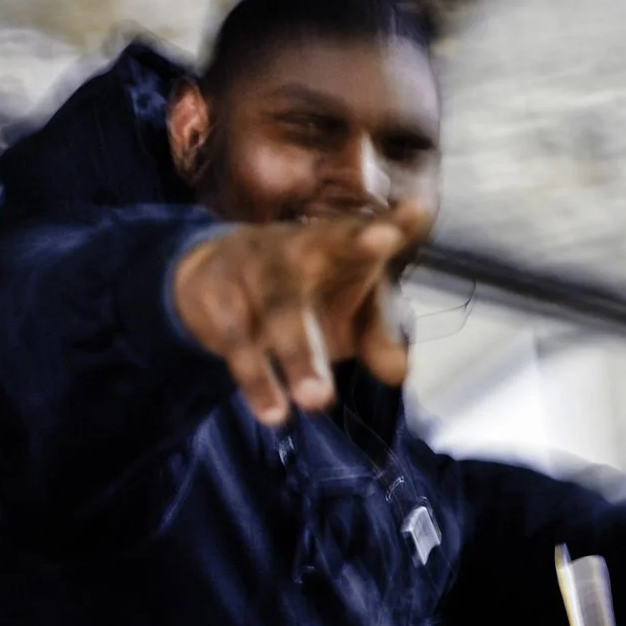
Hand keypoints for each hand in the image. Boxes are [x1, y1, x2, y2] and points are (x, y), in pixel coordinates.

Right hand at [171, 203, 433, 426]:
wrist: (211, 277)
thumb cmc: (302, 292)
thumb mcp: (346, 309)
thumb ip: (377, 334)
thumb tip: (398, 371)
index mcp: (337, 242)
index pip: (367, 229)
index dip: (391, 222)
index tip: (414, 212)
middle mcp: (296, 245)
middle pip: (323, 247)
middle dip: (354, 247)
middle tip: (378, 259)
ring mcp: (253, 266)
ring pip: (279, 307)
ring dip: (297, 355)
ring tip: (317, 400)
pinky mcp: (217, 298)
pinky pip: (237, 341)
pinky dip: (256, 380)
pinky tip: (275, 413)